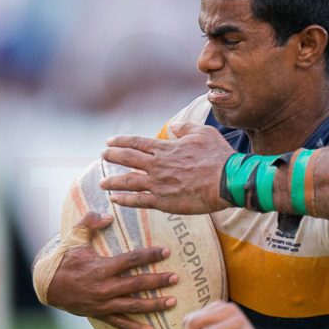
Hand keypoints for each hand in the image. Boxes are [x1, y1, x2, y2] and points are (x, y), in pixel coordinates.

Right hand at [47, 212, 176, 328]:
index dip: (149, 255)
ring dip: (154, 305)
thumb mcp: (74, 238)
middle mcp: (104, 287)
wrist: (46, 285)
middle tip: (176, 278)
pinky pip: (120, 323)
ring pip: (133, 306)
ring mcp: (103, 303)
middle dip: (158, 281)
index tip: (166, 252)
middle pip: (137, 284)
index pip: (130, 260)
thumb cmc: (64, 259)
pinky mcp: (100, 314)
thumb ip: (89, 222)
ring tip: (172, 302)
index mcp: (101, 268)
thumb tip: (107, 215)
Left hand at [100, 123, 234, 213]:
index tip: (110, 141)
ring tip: (102, 182)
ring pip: (128, 181)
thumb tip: (173, 127)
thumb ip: (185, 128)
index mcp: (166, 149)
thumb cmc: (218, 156)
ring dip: (112, 181)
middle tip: (102, 155)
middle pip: (127, 159)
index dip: (121, 141)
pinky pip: (138, 201)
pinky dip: (125, 200)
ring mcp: (158, 184)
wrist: (226, 181)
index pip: (137, 143)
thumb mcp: (203, 133)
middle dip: (112, 156)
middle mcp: (157, 165)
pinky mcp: (163, 202)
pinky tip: (115, 199)